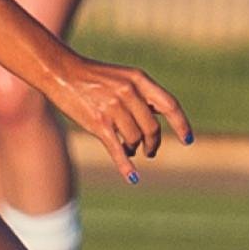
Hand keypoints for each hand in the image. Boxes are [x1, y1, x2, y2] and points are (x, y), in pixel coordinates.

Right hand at [45, 54, 191, 184]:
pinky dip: (126, 166)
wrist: (61, 72)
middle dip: (153, 144)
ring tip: (130, 150)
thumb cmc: (93, 77)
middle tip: (150, 151)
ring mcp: (113, 108)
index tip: (188, 140)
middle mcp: (129, 92)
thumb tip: (160, 116)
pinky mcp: (98, 123)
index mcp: (139, 79)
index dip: (181, 125)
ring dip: (134, 149)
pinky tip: (133, 177)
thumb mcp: (123, 77)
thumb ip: (142, 95)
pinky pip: (118, 149)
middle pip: (152, 128)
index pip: (170, 105)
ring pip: (135, 139)